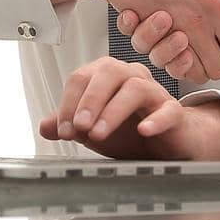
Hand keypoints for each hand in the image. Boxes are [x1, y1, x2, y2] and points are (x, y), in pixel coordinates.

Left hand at [39, 56, 219, 161]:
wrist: (166, 147)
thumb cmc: (129, 132)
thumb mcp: (92, 130)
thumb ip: (69, 125)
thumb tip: (45, 126)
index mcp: (106, 77)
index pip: (82, 78)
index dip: (68, 103)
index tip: (62, 130)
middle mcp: (131, 77)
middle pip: (109, 72)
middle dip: (89, 100)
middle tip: (79, 127)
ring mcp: (155, 93)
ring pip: (135, 88)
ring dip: (113, 111)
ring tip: (98, 134)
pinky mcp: (175, 112)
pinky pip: (168, 110)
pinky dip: (156, 119)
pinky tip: (143, 130)